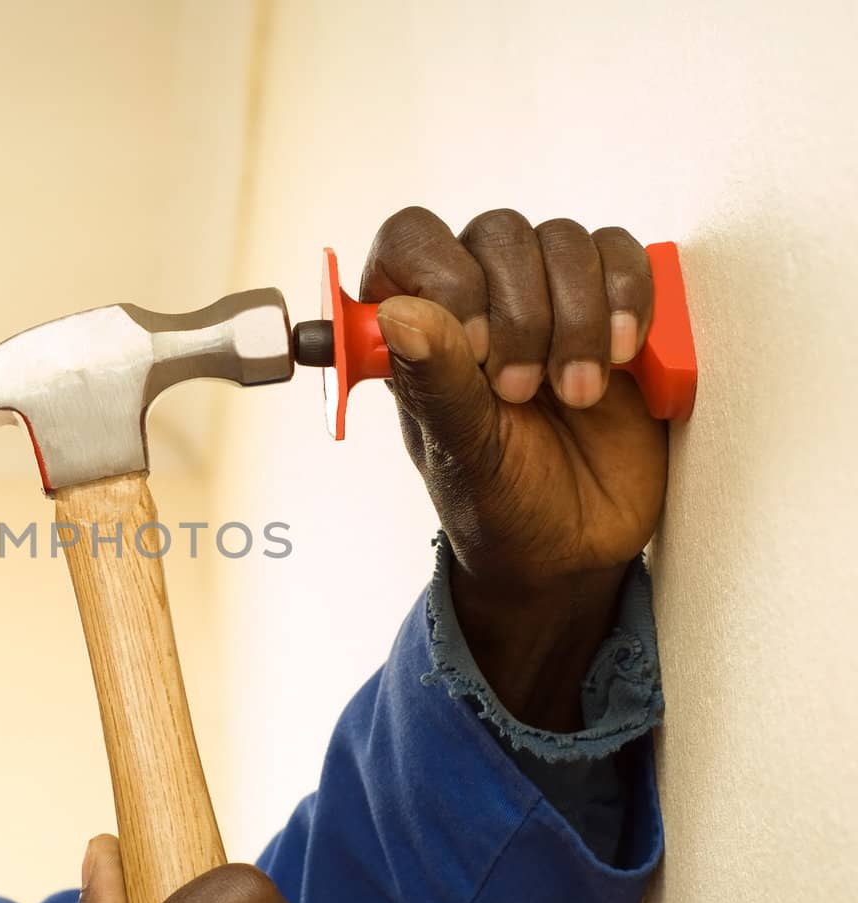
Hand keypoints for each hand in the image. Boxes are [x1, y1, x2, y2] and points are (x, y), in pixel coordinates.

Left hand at [362, 207, 666, 731]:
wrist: (576, 545)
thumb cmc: (498, 502)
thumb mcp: (462, 452)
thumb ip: (434, 382)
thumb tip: (397, 313)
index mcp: (418, 327)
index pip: (412, 240)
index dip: (445, 276)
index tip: (473, 347)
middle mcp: (477, 298)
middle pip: (497, 234)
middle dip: (523, 314)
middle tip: (525, 392)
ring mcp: (546, 297)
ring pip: (562, 239)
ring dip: (578, 315)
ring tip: (578, 393)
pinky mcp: (611, 306)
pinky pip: (621, 255)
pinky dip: (627, 297)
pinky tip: (624, 355)